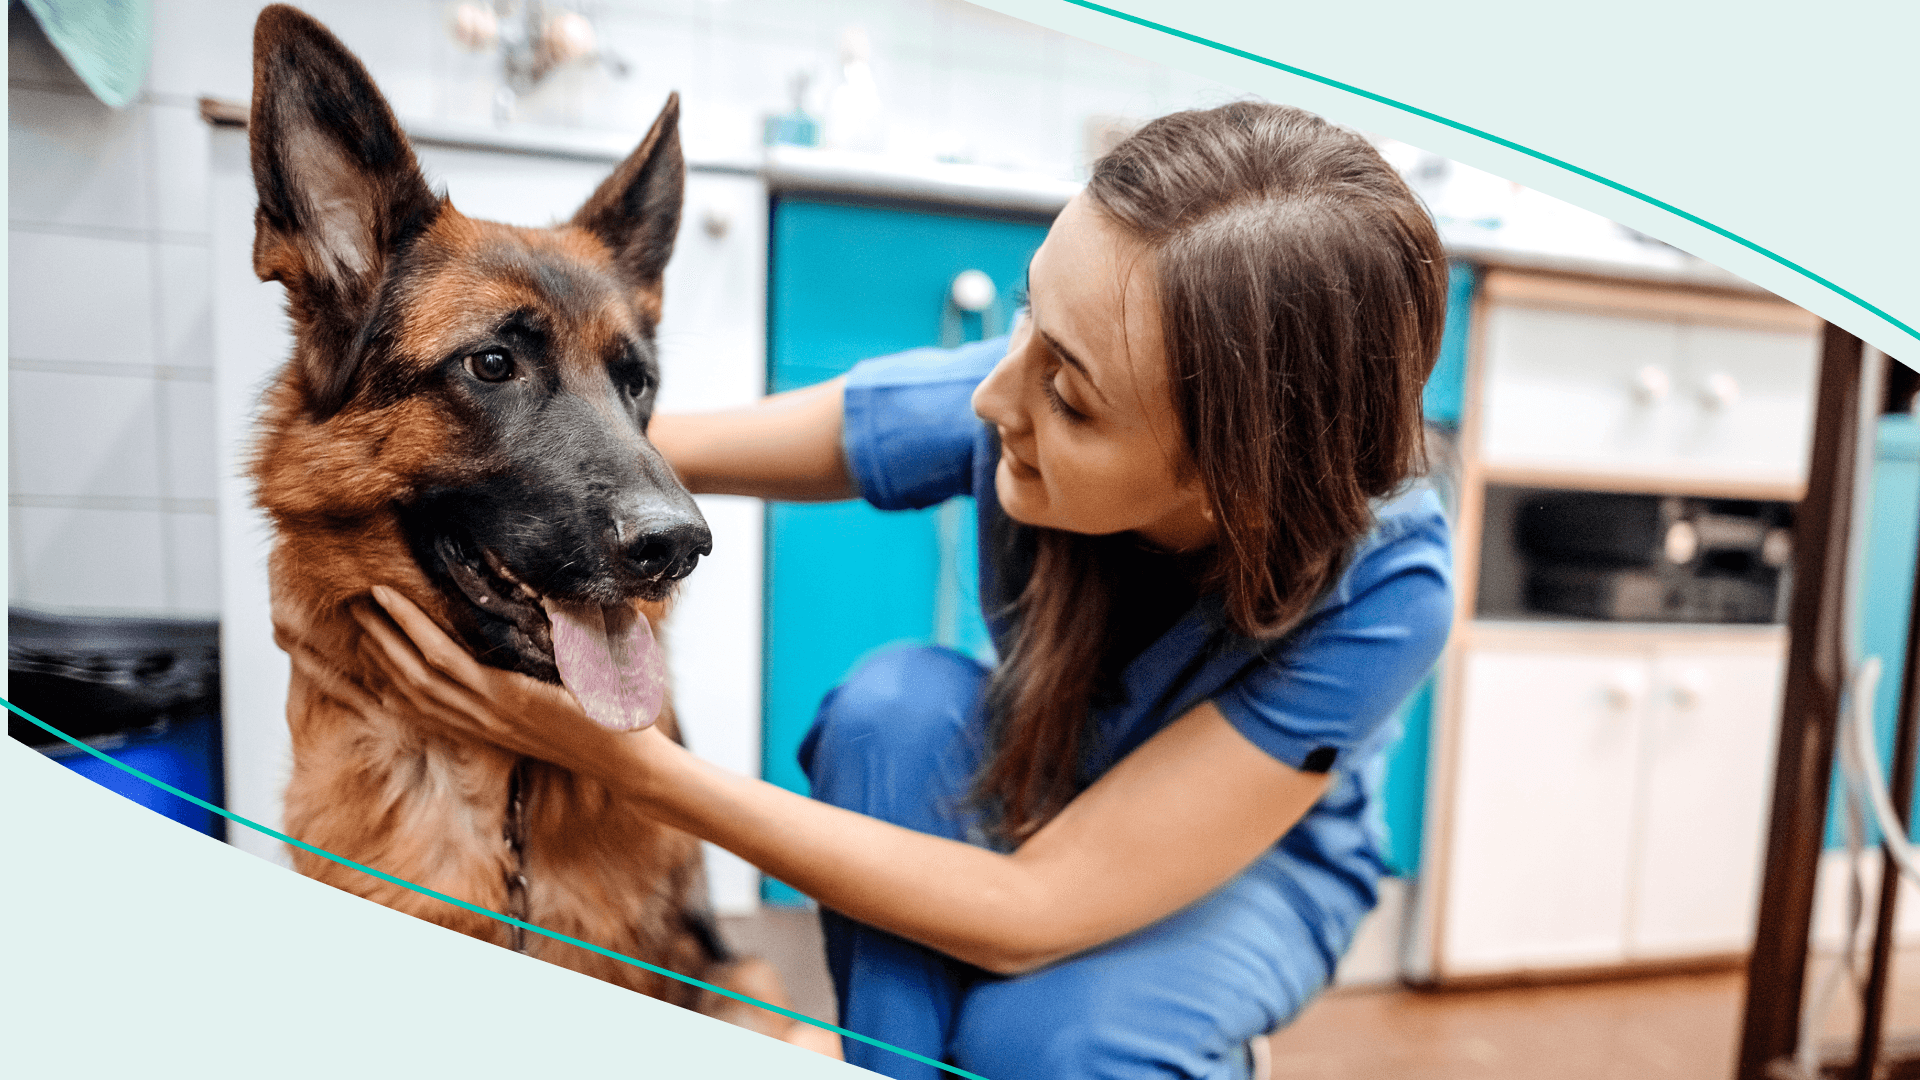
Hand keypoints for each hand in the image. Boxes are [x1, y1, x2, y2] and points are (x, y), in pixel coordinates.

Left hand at [330, 585, 650, 786]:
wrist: (623, 764)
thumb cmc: (616, 709)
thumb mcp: (599, 663)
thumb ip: (570, 628)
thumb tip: (543, 584)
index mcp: (511, 695)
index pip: (442, 657)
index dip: (408, 625)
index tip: (382, 593)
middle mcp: (489, 715)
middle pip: (416, 677)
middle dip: (381, 638)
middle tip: (354, 603)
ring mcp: (486, 729)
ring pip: (417, 699)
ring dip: (383, 664)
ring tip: (362, 631)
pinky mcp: (488, 737)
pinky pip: (431, 718)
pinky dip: (401, 696)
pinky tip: (385, 680)